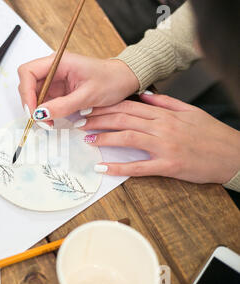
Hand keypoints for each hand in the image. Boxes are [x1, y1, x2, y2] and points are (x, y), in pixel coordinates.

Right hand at [17, 52, 138, 128]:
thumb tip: (40, 114)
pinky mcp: (58, 89)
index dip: (26, 92)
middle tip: (40, 120)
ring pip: (34, 94)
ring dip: (37, 110)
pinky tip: (52, 119)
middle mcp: (54, 68)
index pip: (28, 72)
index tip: (32, 110)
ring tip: (48, 122)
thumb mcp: (88, 95)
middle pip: (27, 83)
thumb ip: (63, 105)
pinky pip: (44, 100)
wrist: (124, 81)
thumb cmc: (111, 81)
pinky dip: (45, 112)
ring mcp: (55, 79)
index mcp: (59, 62)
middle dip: (30, 104)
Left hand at [80, 93, 239, 183]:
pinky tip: (103, 168)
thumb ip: (165, 102)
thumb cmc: (211, 134)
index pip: (128, 106)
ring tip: (87, 139)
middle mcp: (163, 127)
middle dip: (98, 120)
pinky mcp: (168, 166)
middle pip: (123, 119)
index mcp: (165, 114)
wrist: (234, 154)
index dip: (105, 107)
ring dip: (104, 138)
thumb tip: (143, 95)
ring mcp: (165, 146)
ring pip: (128, 138)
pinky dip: (119, 167)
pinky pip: (139, 167)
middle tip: (80, 123)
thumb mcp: (190, 111)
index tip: (89, 108)